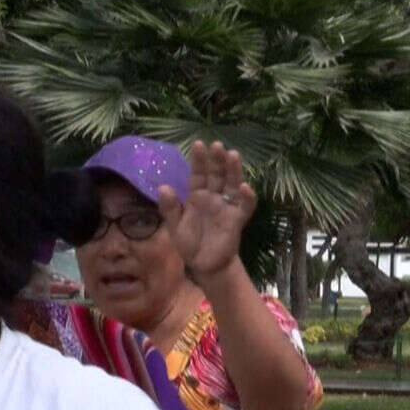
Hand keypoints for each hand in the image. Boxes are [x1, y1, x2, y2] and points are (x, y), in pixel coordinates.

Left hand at [159, 140, 256, 284]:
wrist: (204, 265)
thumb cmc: (190, 243)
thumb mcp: (175, 226)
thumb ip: (170, 208)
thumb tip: (163, 186)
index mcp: (197, 197)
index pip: (198, 175)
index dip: (199, 161)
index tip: (199, 144)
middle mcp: (214, 198)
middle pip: (217, 175)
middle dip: (217, 160)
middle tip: (217, 144)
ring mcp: (227, 207)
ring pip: (232, 185)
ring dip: (233, 171)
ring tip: (232, 155)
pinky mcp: (237, 219)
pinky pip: (244, 206)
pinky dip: (246, 197)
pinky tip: (244, 187)